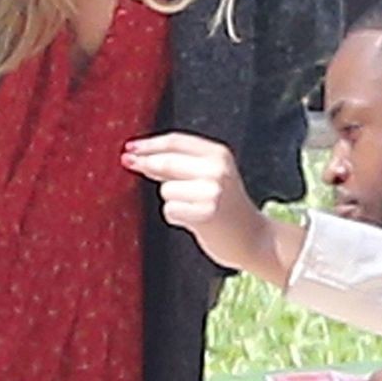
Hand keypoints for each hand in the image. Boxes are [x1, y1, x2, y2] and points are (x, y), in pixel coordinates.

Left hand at [121, 133, 290, 279]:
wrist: (254, 239)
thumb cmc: (225, 208)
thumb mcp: (210, 176)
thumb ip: (180, 165)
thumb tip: (137, 157)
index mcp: (219, 154)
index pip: (176, 142)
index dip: (150, 144)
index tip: (129, 148)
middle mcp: (217, 169)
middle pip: (167, 162)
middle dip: (145, 163)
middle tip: (128, 163)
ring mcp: (212, 191)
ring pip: (166, 190)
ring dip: (171, 201)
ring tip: (193, 209)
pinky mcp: (206, 213)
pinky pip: (171, 210)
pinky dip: (176, 217)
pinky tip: (194, 221)